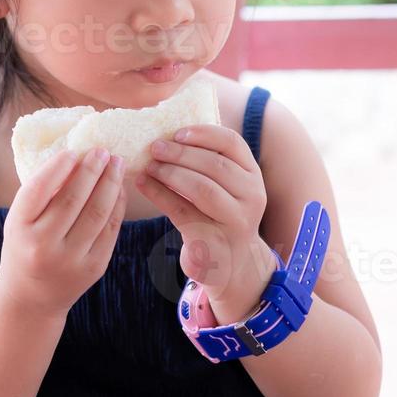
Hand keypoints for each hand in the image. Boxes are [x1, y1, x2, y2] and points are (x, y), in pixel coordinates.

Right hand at [0, 147, 126, 318]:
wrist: (31, 296)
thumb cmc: (25, 246)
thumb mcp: (20, 221)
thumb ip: (40, 193)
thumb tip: (74, 156)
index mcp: (19, 229)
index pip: (38, 191)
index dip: (57, 168)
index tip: (73, 151)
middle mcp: (43, 246)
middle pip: (73, 199)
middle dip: (92, 170)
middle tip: (103, 151)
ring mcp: (70, 259)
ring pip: (97, 213)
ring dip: (110, 184)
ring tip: (116, 164)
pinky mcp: (93, 268)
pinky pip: (110, 229)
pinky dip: (117, 205)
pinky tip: (119, 189)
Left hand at [134, 125, 271, 314]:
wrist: (230, 264)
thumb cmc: (220, 216)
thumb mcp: (227, 188)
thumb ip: (210, 163)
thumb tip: (169, 134)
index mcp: (253, 176)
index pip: (232, 144)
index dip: (204, 134)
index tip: (177, 132)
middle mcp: (252, 197)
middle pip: (216, 165)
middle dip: (181, 154)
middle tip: (155, 148)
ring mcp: (237, 222)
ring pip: (203, 189)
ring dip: (171, 173)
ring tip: (149, 166)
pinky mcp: (215, 242)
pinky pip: (183, 212)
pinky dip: (160, 195)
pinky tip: (143, 184)